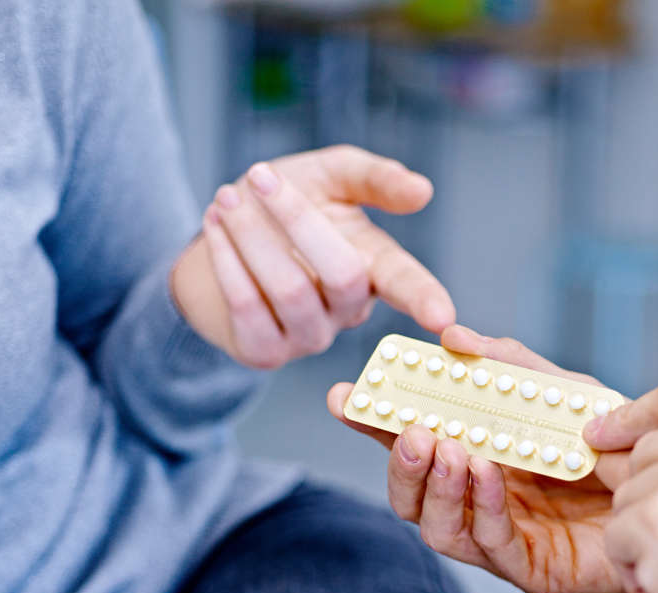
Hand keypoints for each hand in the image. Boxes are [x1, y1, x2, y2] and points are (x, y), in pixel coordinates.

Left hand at [171, 145, 453, 367]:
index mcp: (376, 268)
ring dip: (251, 236)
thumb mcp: (330, 177)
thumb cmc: (285, 207)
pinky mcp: (265, 351)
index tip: (443, 318)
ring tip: (226, 198)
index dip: (426, 300)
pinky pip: (248, 308)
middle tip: (260, 176)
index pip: (408, 285)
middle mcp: (349, 310)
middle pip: (342, 274)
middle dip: (297, 218)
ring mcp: (309, 337)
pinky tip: (215, 227)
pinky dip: (227, 260)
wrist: (221, 239)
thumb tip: (422, 191)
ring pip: (289, 290)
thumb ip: (374, 178)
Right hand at [327, 325, 628, 592]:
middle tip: (407, 427)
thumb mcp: (564, 392)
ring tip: (445, 447)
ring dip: (434, 485)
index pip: (413, 440)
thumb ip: (512, 366)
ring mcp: (501, 538)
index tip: (346, 395)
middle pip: (411, 493)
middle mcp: (479, 500)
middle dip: (398, 460)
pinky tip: (486, 472)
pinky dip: (481, 507)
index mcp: (477, 455)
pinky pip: (491, 545)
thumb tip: (453, 336)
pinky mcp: (532, 570)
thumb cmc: (618, 443)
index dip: (376, 420)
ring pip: (437, 526)